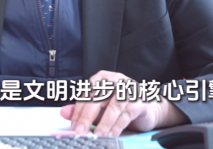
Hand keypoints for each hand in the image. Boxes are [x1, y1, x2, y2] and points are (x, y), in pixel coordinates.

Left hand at [59, 71, 187, 136]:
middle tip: (80, 132)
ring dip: (103, 123)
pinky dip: (117, 126)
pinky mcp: (139, 100)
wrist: (148, 107)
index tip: (73, 126)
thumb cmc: (121, 105)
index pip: (86, 93)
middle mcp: (115, 80)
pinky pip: (126, 114)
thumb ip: (81, 110)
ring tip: (97, 135)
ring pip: (113, 106)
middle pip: (97, 98)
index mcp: (102, 78)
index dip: (78, 111)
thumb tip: (64, 112)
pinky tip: (111, 134)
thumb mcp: (99, 108)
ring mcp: (128, 89)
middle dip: (87, 117)